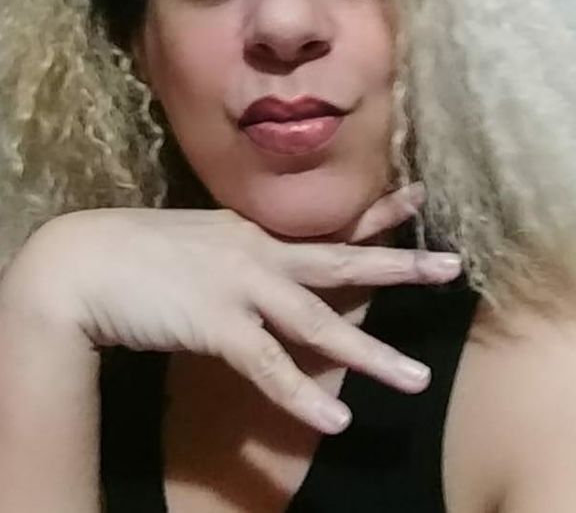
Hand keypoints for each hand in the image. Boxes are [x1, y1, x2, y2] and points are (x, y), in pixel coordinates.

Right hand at [2, 187, 460, 433]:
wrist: (86, 263)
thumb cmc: (140, 250)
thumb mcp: (203, 239)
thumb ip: (241, 250)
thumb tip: (269, 263)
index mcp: (256, 232)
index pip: (328, 221)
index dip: (377, 211)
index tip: (420, 195)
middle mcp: (259, 253)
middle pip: (343, 261)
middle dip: (400, 265)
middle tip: (451, 265)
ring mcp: (241, 286)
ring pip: (319, 322)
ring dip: (370, 354)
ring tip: (416, 379)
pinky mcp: (216, 323)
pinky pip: (269, 366)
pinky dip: (301, 394)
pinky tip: (335, 418)